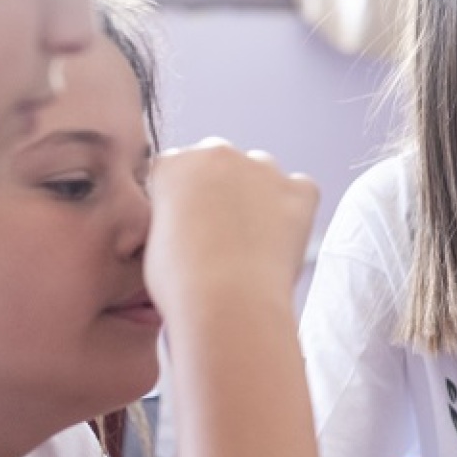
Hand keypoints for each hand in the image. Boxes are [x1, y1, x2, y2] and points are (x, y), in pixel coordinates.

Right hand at [144, 139, 316, 320]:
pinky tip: (280, 238)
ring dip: (258, 193)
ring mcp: (262, 168)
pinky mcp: (298, 189)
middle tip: (223, 230)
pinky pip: (300, 189)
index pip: (178, 167)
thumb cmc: (183, 284)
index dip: (186, 197)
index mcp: (173, 165)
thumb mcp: (156, 241)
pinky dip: (295, 208)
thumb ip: (172, 214)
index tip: (191, 222)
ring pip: (262, 170)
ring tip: (252, 240)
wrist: (228, 302)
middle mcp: (217, 154)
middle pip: (220, 160)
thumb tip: (191, 218)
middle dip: (221, 186)